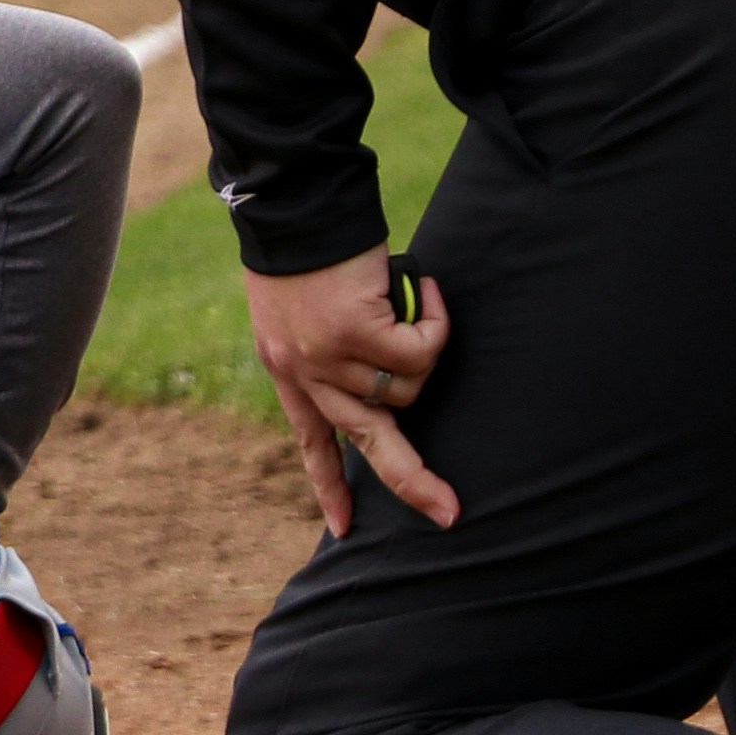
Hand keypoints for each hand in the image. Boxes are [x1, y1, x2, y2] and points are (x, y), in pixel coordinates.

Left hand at [242, 247, 454, 538]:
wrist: (294, 206)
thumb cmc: (308, 251)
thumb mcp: (304, 312)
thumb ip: (331, 353)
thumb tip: (383, 384)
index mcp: (286, 370)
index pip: (309, 440)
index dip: (330, 484)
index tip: (345, 528)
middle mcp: (302, 371)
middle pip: (363, 443)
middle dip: (411, 480)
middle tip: (449, 513)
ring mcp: (328, 356)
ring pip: (409, 386)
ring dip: (427, 347)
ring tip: (414, 302)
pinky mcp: (355, 333)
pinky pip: (424, 349)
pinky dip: (437, 321)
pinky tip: (426, 287)